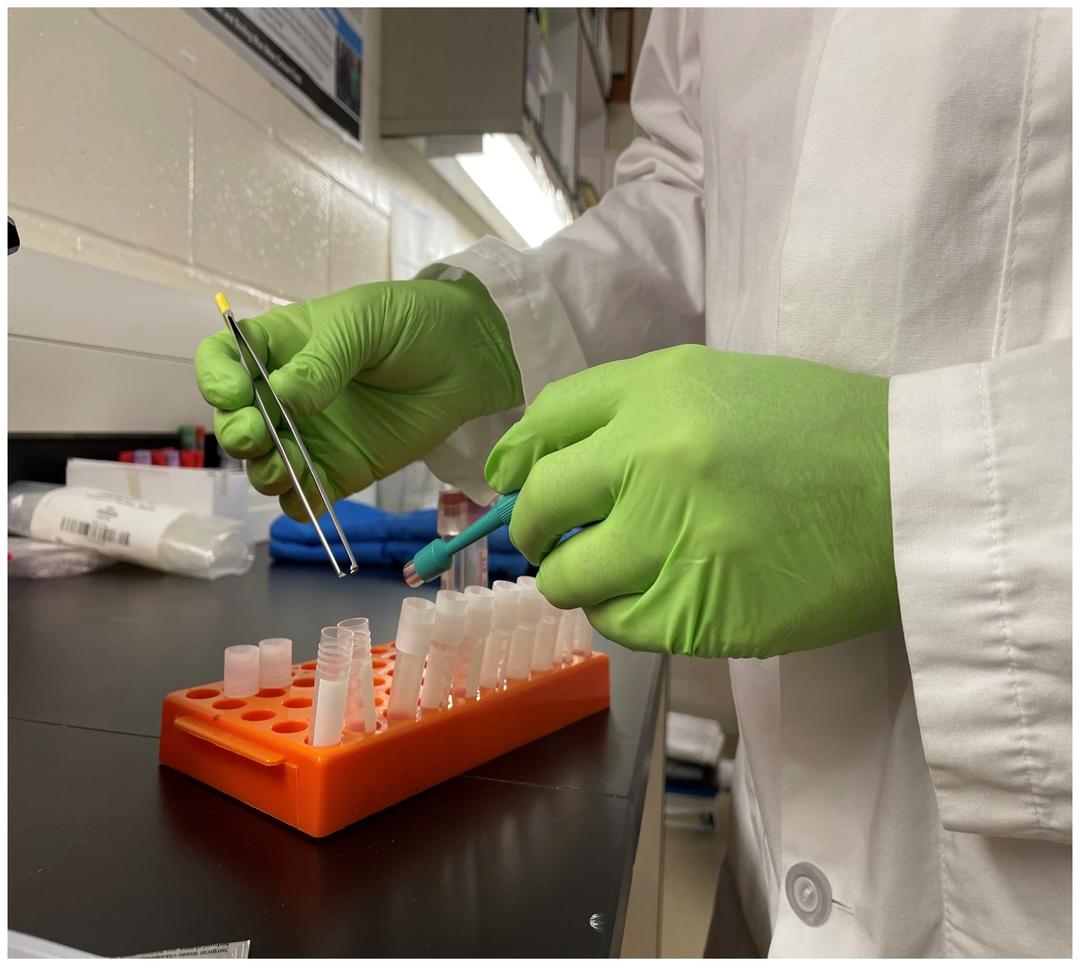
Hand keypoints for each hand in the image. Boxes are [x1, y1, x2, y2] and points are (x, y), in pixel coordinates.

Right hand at [195, 275, 522, 519]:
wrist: (471, 357)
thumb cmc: (414, 322)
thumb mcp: (364, 323)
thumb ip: (324, 360)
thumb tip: (283, 396)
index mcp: (280, 347)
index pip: (224, 362)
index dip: (216, 379)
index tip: (233, 393)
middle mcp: (284, 395)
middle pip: (235, 421)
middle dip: (235, 433)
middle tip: (254, 435)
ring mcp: (312, 436)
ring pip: (264, 464)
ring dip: (262, 472)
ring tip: (283, 469)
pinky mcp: (341, 470)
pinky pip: (307, 496)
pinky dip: (299, 504)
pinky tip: (309, 497)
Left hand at [484, 345, 900, 658]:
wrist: (914, 490)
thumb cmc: (817, 432)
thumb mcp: (716, 386)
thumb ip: (626, 412)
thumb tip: (533, 461)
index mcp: (659, 390)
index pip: (545, 423)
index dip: (518, 460)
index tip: (513, 484)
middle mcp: (654, 458)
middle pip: (540, 505)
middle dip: (534, 529)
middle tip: (553, 540)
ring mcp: (674, 538)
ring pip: (570, 579)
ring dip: (579, 579)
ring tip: (618, 570)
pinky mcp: (699, 611)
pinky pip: (620, 624)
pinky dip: (624, 614)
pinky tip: (659, 596)